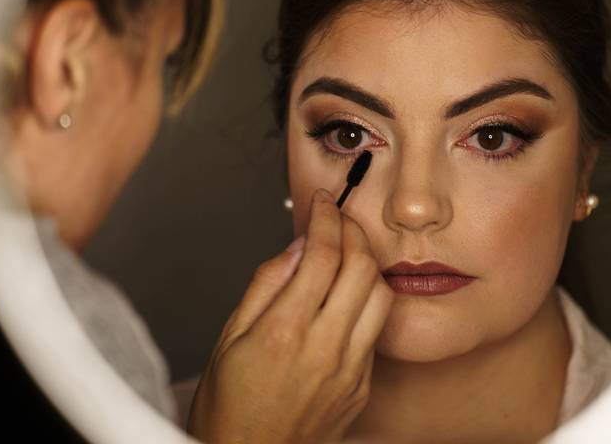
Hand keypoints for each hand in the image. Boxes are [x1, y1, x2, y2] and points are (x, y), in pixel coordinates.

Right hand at [187, 188, 393, 442]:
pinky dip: (366, 303)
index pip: (322, 253)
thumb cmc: (229, 407)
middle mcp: (324, 348)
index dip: (326, 217)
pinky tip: (348, 297)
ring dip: (368, 265)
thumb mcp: (229, 337)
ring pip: (381, 296)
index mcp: (284, 331)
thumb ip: (266, 285)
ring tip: (348, 253)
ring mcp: (349, 370)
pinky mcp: (361, 387)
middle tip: (338, 219)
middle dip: (353, 231)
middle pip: (361, 267)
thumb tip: (296, 247)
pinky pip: (376, 331)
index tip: (322, 203)